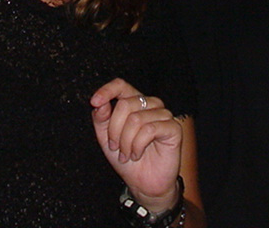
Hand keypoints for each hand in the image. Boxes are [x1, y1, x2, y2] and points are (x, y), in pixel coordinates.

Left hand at [91, 78, 182, 213]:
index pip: (121, 85)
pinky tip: (137, 154)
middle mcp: (150, 104)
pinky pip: (150, 129)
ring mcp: (163, 115)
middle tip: (115, 148)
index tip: (94, 101)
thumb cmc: (126, 158)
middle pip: (125, 104)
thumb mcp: (106, 138)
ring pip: (136, 118)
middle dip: (114, 130)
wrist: (143, 183)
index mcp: (133, 103)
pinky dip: (138, 145)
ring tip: (127, 154)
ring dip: (126, 142)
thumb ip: (101, 119)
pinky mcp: (173, 128)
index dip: (107, 90)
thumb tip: (99, 103)